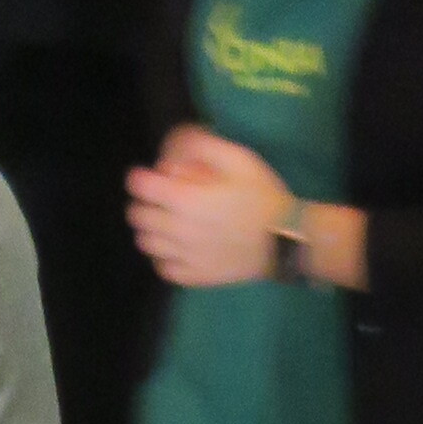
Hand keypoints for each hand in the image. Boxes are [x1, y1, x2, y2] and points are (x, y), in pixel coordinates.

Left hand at [123, 130, 293, 290]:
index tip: (158, 177)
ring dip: (151, 230)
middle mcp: (178, 230)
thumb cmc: (262, 197)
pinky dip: (163, 257)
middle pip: (136, 216)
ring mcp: (186, 257)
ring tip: (168, 224)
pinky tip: (176, 248)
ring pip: (146, 243)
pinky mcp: (197, 276)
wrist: (286, 241)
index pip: (138, 185)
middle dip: (145, 202)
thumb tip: (174, 152)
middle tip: (163, 199)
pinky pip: (164, 269)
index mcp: (183, 199)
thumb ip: (199, 147)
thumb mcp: (236, 157)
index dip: (144, 176)